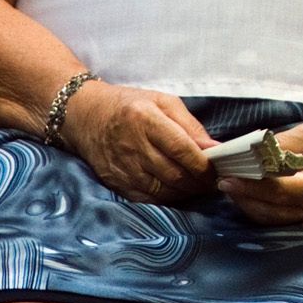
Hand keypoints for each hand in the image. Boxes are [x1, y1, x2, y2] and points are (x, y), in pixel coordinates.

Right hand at [63, 81, 215, 203]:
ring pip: (164, 190)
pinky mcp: (117, 183)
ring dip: (186, 192)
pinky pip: (149, 199)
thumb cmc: (129, 106)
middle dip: (199, 181)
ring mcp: (123, 168)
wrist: (86, 117)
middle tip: (213, 180)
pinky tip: (177, 190)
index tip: (217, 168)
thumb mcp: (162, 102)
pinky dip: (168, 198)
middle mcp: (132, 145)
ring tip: (197, 185)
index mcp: (145, 119)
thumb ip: (190, 125)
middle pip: (174, 174)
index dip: (202, 164)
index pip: (180, 148)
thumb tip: (215, 148)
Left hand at [215, 119, 302, 227]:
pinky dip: (253, 205)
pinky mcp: (299, 215)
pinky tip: (241, 190)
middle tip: (222, 180)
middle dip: (243, 196)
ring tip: (228, 185)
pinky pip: (271, 216)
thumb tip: (245, 151)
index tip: (229, 178)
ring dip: (245, 203)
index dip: (252, 186)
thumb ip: (277, 145)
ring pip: (268, 217)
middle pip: (271, 210)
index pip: (281, 191)